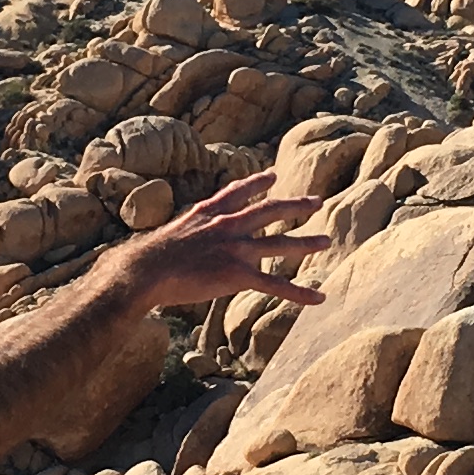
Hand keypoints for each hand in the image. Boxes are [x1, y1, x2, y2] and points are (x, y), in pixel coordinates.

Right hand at [107, 169, 326, 317]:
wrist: (148, 270)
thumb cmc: (151, 258)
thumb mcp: (172, 233)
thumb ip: (189, 233)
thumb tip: (186, 241)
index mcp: (210, 213)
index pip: (238, 192)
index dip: (256, 183)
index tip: (272, 175)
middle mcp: (228, 225)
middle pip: (269, 211)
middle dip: (295, 205)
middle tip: (316, 201)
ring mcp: (236, 249)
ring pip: (280, 245)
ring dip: (305, 243)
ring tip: (325, 241)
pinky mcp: (238, 274)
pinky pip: (276, 284)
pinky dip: (299, 293)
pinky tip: (318, 298)